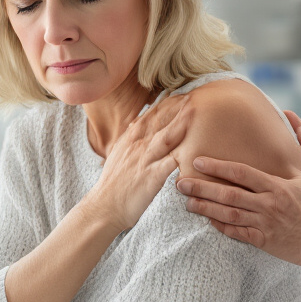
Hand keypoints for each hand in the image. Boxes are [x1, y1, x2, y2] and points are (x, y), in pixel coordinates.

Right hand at [87, 95, 192, 232]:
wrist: (105, 206)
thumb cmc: (114, 183)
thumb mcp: (118, 154)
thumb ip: (129, 138)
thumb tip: (135, 122)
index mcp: (131, 140)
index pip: (151, 116)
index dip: (167, 104)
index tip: (182, 95)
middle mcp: (137, 146)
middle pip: (160, 122)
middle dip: (177, 107)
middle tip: (194, 95)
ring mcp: (144, 161)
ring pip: (165, 138)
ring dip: (181, 123)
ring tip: (195, 111)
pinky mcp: (151, 178)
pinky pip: (168, 165)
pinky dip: (180, 155)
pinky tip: (193, 149)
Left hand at [176, 154, 300, 268]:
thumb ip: (285, 167)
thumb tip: (275, 148)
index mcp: (276, 186)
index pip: (241, 172)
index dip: (217, 166)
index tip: (197, 161)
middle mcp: (268, 203)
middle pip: (228, 193)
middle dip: (202, 187)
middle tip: (180, 183)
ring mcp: (265, 223)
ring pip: (229, 214)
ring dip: (206, 208)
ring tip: (187, 203)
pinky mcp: (264, 240)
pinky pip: (238, 233)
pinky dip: (221, 227)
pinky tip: (207, 222)